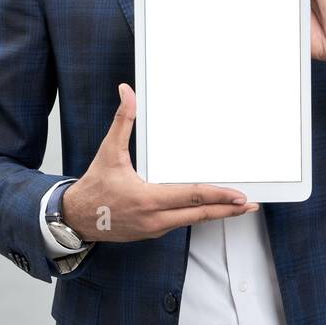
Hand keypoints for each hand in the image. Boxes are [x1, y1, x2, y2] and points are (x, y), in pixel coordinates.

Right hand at [62, 83, 259, 241]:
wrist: (76, 219)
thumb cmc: (94, 186)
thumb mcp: (109, 152)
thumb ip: (122, 121)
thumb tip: (128, 92)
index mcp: (148, 199)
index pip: (191, 198)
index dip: (217, 196)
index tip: (238, 196)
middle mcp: (155, 218)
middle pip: (200, 215)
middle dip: (228, 210)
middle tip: (249, 204)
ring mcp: (155, 228)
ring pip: (192, 221)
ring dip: (215, 213)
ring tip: (236, 206)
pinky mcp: (153, 232)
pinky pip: (180, 223)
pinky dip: (197, 215)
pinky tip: (208, 208)